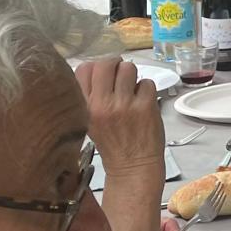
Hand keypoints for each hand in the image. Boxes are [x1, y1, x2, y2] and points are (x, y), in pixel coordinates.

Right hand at [75, 57, 164, 178]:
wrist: (132, 167)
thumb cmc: (111, 143)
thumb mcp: (88, 121)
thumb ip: (89, 96)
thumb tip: (96, 67)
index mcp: (84, 107)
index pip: (84, 68)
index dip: (96, 68)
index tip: (103, 76)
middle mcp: (102, 104)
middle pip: (106, 63)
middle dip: (115, 65)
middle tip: (119, 76)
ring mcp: (124, 104)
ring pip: (128, 68)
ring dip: (132, 76)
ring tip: (131, 90)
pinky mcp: (145, 106)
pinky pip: (147, 82)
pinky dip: (146, 89)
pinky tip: (142, 102)